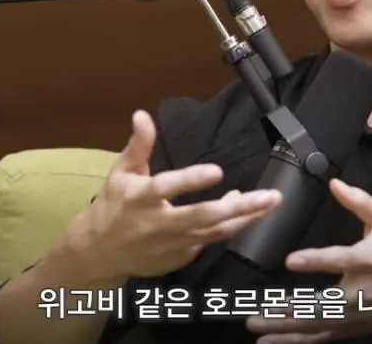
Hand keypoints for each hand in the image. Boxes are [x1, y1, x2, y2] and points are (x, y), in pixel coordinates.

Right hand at [67, 110, 281, 279]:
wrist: (99, 254)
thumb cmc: (113, 207)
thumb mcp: (121, 173)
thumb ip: (139, 145)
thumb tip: (142, 115)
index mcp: (142, 198)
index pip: (168, 188)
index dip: (192, 180)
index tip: (218, 171)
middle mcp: (160, 223)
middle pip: (204, 216)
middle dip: (240, 207)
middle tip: (269, 196)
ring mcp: (173, 244)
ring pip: (216, 232)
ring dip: (246, 217)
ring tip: (271, 203)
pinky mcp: (181, 256)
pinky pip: (211, 240)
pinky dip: (231, 226)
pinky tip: (249, 213)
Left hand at [247, 179, 371, 342]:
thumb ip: (359, 201)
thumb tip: (333, 183)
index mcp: (369, 260)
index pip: (339, 261)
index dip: (315, 261)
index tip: (290, 261)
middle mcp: (361, 292)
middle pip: (322, 304)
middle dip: (287, 310)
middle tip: (255, 313)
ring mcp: (357, 315)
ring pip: (318, 325)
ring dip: (286, 329)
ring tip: (256, 327)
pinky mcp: (355, 328)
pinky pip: (324, 337)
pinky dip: (299, 341)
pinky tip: (274, 341)